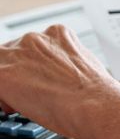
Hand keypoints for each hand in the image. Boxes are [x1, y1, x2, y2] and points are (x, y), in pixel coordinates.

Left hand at [0, 25, 119, 138]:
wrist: (91, 102)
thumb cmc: (91, 89)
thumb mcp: (80, 62)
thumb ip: (59, 60)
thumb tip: (51, 73)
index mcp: (57, 32)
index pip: (30, 47)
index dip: (28, 66)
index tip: (32, 78)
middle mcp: (35, 38)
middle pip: (11, 54)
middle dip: (16, 74)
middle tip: (26, 93)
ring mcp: (18, 53)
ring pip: (0, 67)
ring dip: (7, 83)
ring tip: (21, 102)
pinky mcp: (4, 73)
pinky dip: (2, 96)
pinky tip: (14, 106)